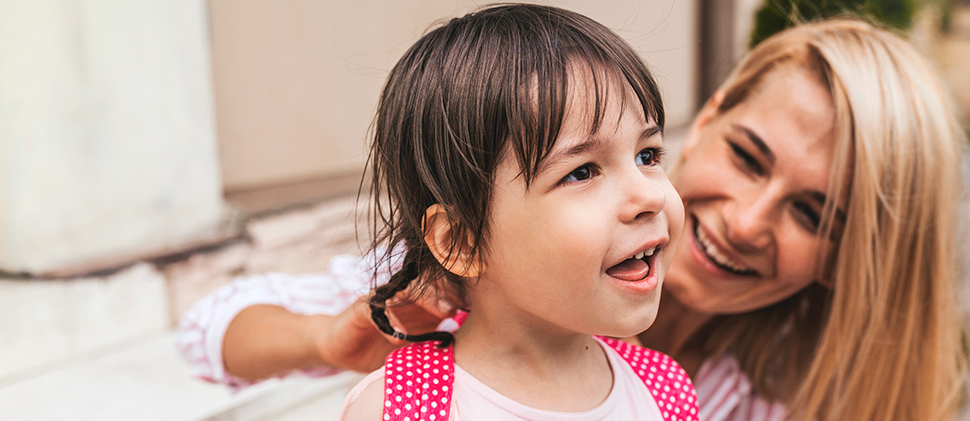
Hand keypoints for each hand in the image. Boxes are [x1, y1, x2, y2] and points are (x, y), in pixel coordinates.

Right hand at [314, 288, 457, 371]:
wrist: (340, 346)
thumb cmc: (378, 342)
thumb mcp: (412, 339)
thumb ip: (433, 332)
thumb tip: (464, 332)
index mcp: (413, 299)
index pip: (438, 287)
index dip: (456, 293)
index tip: (473, 305)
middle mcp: (398, 294)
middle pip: (426, 284)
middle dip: (447, 293)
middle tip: (462, 307)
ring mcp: (380, 300)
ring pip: (406, 291)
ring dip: (427, 300)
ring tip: (443, 313)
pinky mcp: (361, 311)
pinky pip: (377, 311)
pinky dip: (390, 323)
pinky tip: (401, 335)